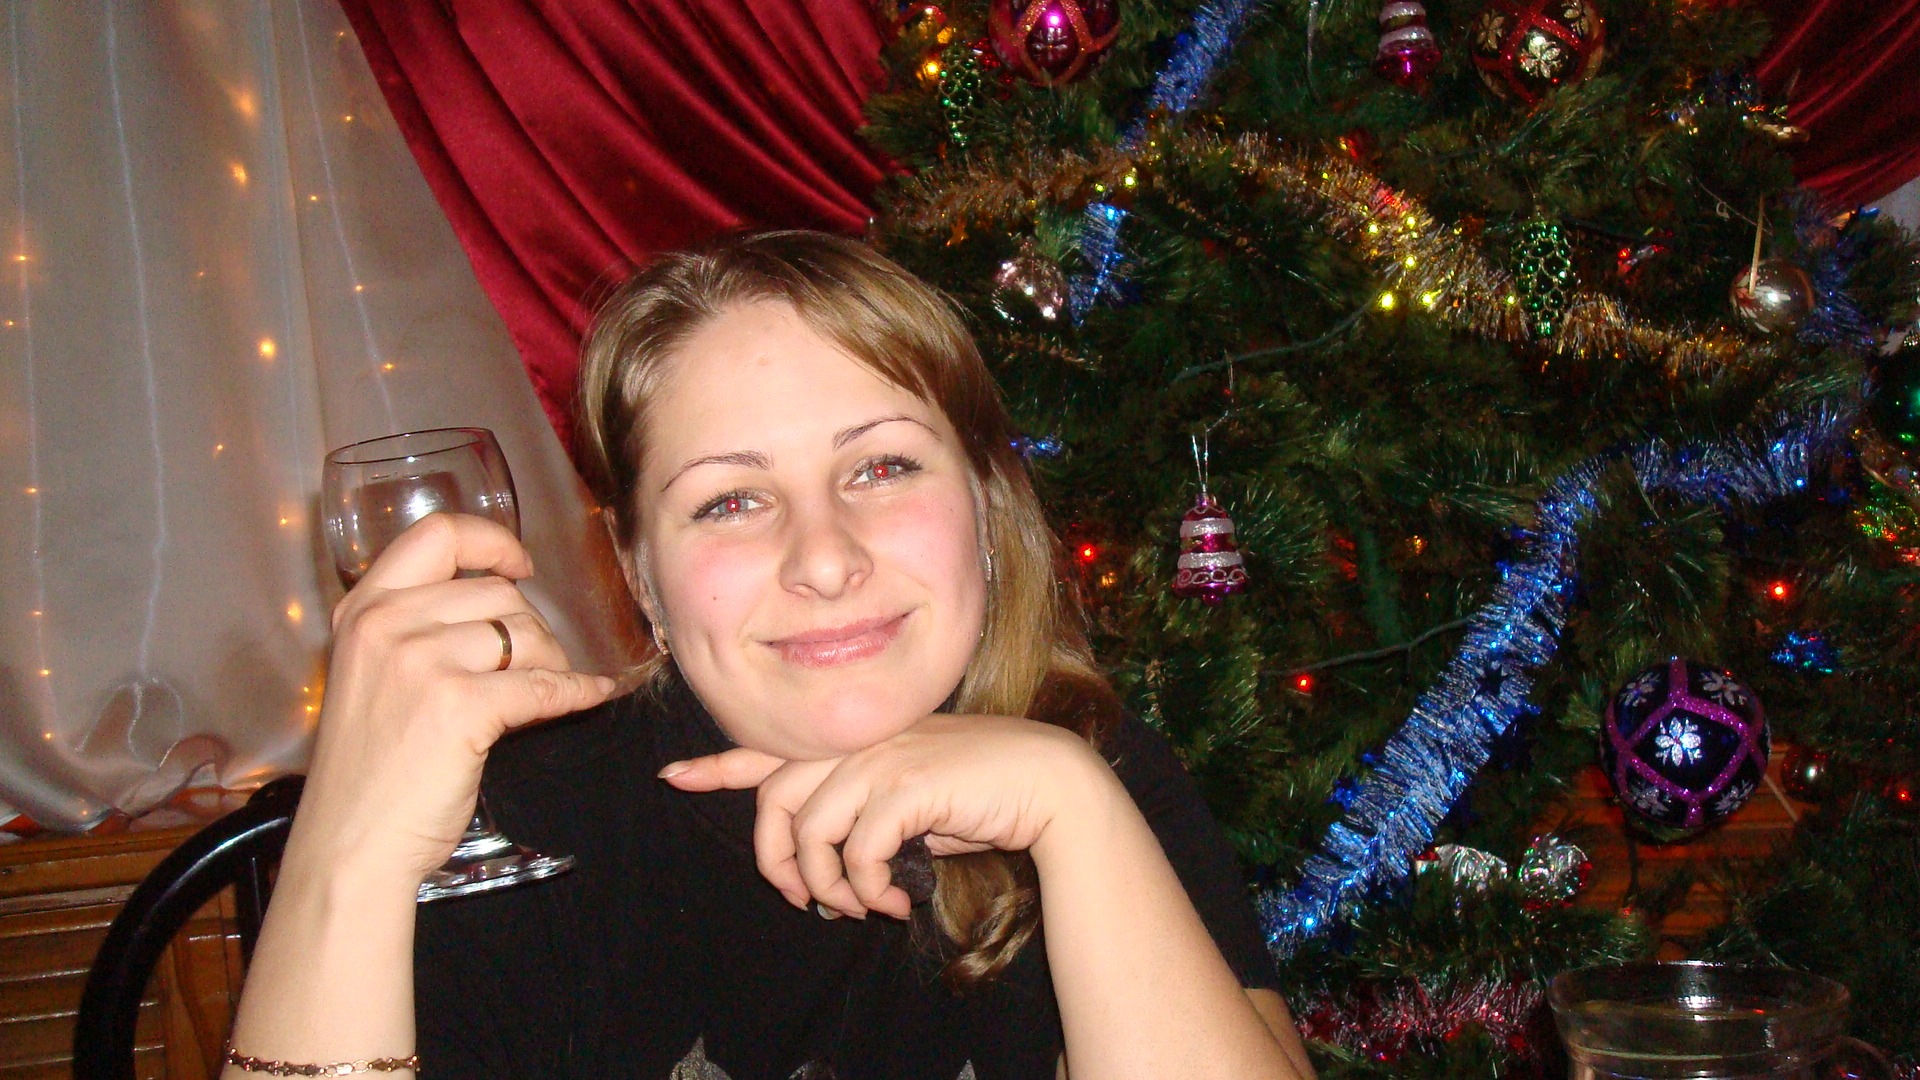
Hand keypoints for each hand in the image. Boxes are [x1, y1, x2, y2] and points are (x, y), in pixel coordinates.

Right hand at [294, 513, 617, 884]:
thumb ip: (414, 630)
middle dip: (530, 628)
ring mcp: (422, 663)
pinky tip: (589, 694)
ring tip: (539, 692)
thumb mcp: (371, 676)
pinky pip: (544, 684)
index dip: (491, 541)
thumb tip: (500, 604)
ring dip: (549, 661)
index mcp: (363, 611)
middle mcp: (387, 625)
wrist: (351, 844)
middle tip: (531, 667)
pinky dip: (576, 690)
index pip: (437, 535)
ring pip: (525, 633)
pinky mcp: (460, 706)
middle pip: (496, 592)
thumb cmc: (369, 770)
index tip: (520, 565)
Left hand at [659, 714, 1110, 918]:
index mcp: (857, 738)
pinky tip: (894, 904)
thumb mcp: (911, 799)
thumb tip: (836, 866)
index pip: (771, 747)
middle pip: (774, 798)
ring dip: (827, 885)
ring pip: (810, 830)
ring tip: (860, 907)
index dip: (719, 765)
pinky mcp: (905, 785)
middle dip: (775, 861)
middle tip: (801, 899)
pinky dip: (868, 890)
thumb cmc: (983, 794)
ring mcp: (880, 757)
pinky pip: (857, 851)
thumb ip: (866, 813)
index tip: (674, 778)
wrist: (1048, 783)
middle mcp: (859, 740)